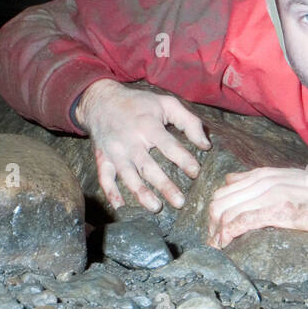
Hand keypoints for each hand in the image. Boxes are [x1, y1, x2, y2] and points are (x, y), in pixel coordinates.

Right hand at [76, 78, 211, 212]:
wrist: (101, 100)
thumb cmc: (140, 104)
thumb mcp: (167, 104)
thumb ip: (189, 122)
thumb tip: (206, 145)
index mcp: (148, 126)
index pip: (168, 145)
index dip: (183, 159)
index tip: (196, 172)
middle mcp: (130, 141)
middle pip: (149, 167)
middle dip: (164, 185)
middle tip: (180, 202)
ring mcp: (115, 151)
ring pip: (128, 176)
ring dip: (141, 193)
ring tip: (156, 207)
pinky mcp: (102, 158)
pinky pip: (104, 178)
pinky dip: (110, 192)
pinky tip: (120, 207)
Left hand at [207, 167, 307, 247]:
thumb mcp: (289, 178)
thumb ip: (260, 179)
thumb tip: (231, 180)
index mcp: (265, 174)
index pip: (225, 189)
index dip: (215, 211)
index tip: (216, 229)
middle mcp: (264, 182)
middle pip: (220, 201)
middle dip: (211, 224)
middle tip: (214, 242)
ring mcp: (270, 195)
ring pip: (227, 212)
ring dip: (217, 233)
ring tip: (218, 248)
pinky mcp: (278, 211)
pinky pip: (242, 221)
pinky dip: (228, 234)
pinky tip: (226, 244)